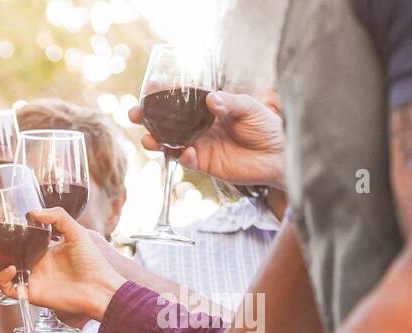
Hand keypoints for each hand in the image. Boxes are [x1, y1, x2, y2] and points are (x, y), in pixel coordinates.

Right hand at [0, 208, 125, 320]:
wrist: (100, 288)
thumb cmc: (92, 262)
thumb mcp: (77, 232)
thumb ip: (57, 218)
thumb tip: (33, 211)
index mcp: (41, 251)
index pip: (14, 245)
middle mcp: (32, 266)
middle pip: (1, 261)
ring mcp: (30, 280)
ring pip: (0, 276)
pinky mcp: (31, 294)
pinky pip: (9, 290)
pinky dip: (4, 280)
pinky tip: (11, 270)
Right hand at [130, 91, 284, 189]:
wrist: (277, 155)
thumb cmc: (266, 126)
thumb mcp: (250, 107)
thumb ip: (231, 103)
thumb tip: (211, 99)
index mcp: (207, 109)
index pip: (180, 101)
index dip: (162, 96)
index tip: (148, 89)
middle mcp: (198, 127)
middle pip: (166, 123)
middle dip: (147, 119)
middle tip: (134, 114)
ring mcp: (199, 145)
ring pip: (169, 144)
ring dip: (156, 142)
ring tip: (148, 140)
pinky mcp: (204, 164)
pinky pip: (186, 161)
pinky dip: (183, 157)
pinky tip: (187, 153)